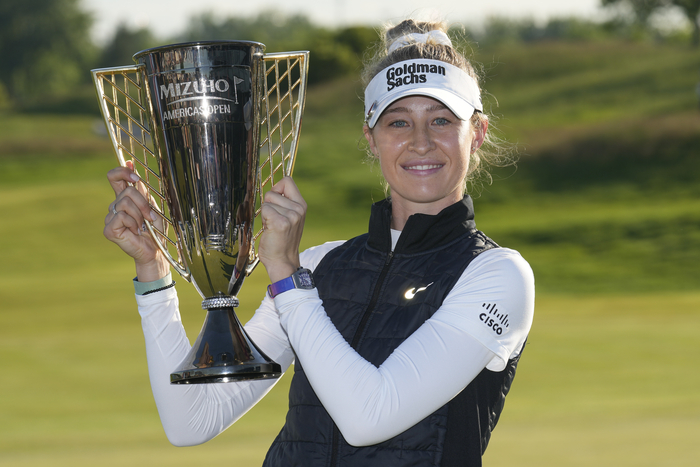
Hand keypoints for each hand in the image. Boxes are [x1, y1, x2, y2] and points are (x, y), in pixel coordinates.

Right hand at [103, 161, 169, 281]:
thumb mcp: (151, 204)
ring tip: (143, 226)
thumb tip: (131, 163)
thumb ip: (140, 188)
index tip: (135, 177)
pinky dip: (134, 223)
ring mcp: (110, 218)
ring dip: (140, 215)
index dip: (122, 172)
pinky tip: (136, 232)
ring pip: (125, 203)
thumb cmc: (155, 230)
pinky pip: (121, 216)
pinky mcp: (109, 229)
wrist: (156, 250)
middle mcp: (115, 206)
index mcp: (124, 199)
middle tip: (150, 217)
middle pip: (126, 191)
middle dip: (143, 203)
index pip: (114, 177)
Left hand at [258, 176, 306, 282]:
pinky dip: (263, 220)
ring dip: (265, 213)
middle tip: (273, 220)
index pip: (287, 181)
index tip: (275, 202)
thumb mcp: (290, 218)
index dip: (277, 188)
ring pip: (267, 201)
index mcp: (302, 205)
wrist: (283, 261)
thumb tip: (272, 188)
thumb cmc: (282, 241)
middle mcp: (299, 209)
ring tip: (272, 226)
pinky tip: (269, 230)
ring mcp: (291, 216)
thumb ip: (285, 203)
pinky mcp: (280, 222)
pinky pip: (264, 210)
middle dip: (269, 204)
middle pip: (273, 191)